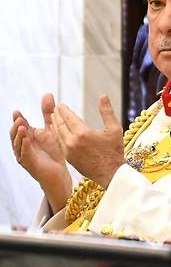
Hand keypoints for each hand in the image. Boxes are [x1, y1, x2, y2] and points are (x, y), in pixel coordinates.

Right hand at [9, 94, 71, 211]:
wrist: (60, 172)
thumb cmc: (54, 151)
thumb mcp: (52, 128)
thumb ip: (48, 113)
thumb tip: (47, 94)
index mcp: (27, 138)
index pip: (19, 126)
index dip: (16, 119)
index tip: (16, 111)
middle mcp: (23, 146)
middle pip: (14, 135)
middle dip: (16, 126)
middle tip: (19, 117)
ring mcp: (25, 156)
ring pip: (17, 145)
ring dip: (18, 135)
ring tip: (23, 126)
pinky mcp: (30, 164)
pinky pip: (25, 155)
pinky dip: (25, 146)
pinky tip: (28, 139)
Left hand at [53, 95, 124, 188]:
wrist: (111, 174)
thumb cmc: (115, 151)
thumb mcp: (114, 129)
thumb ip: (107, 111)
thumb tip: (103, 96)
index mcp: (83, 133)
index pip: (68, 117)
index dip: (64, 110)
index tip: (60, 104)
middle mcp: (72, 142)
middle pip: (60, 125)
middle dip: (57, 116)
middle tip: (55, 109)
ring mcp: (68, 151)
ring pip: (58, 135)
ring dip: (55, 125)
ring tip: (55, 118)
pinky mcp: (68, 159)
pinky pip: (59, 144)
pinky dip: (57, 136)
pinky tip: (58, 132)